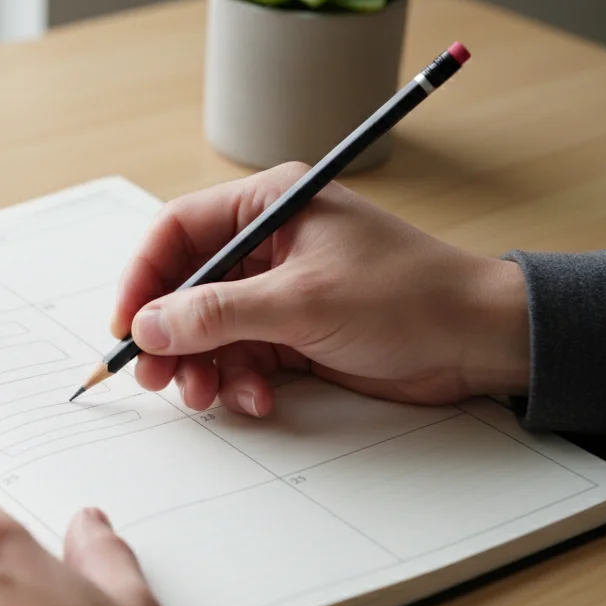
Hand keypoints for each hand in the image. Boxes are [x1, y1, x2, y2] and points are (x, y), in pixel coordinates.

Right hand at [112, 162, 530, 414]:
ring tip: (209, 396)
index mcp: (269, 206)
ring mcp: (279, 289)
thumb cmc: (408, 297)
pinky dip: (239, 381)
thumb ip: (217, 314)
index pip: (178, 231)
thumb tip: (149, 325)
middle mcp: (268, 243)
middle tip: (156, 375)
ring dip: (202, 366)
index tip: (126, 323)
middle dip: (169, 334)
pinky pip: (241, 356)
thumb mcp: (302, 303)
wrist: (479, 341)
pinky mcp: (294, 331)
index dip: (143, 277)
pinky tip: (257, 399)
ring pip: (209, 329)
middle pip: (186, 286)